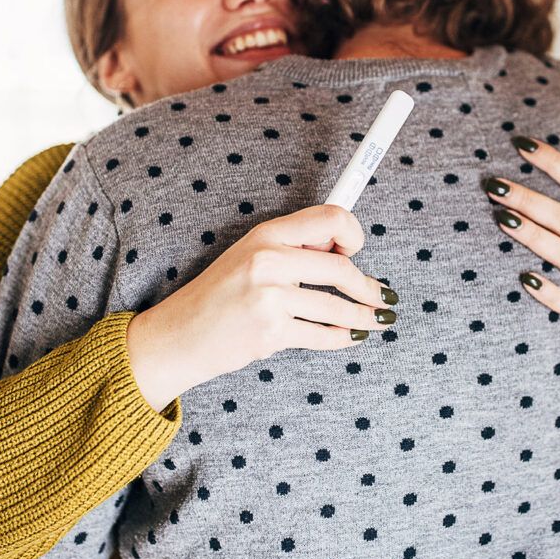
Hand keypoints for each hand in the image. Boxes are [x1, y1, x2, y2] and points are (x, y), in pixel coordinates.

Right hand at [126, 205, 396, 410]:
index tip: (355, 251)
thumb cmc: (218, 296)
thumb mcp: (249, 255)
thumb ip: (291, 247)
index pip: (331, 219)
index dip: (353, 235)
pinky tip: (351, 338)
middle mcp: (268, 260)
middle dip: (368, 287)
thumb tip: (342, 247)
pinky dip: (343, 339)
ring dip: (364, 317)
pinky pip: (322, 336)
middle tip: (381, 296)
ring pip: (337, 307)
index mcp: (267, 234)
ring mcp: (269, 298)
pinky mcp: (270, 332)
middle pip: (341, 269)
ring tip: (377, 320)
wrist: (178, 336)